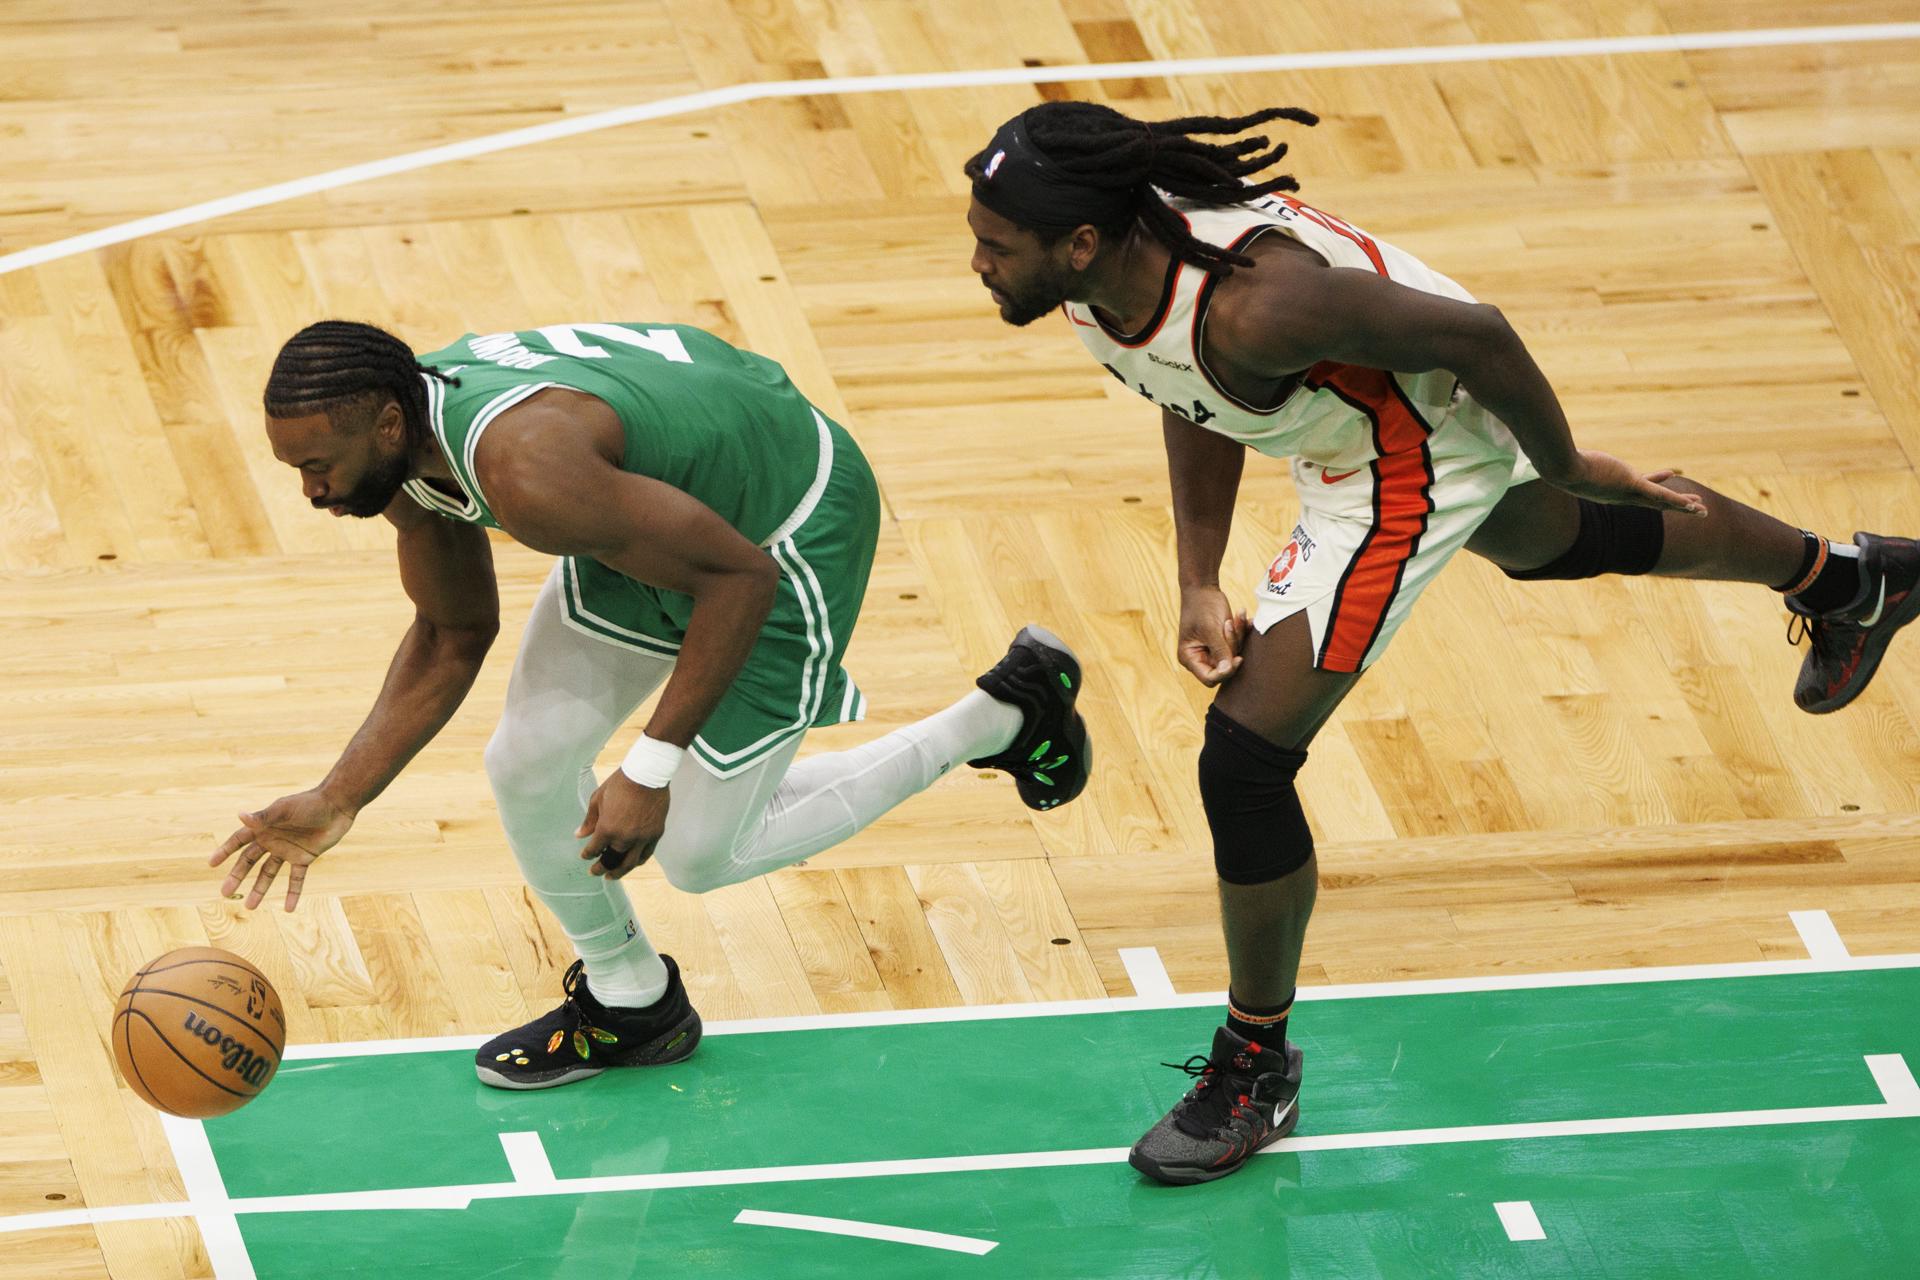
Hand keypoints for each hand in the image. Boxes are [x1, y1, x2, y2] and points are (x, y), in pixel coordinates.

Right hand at [210, 789, 354, 911]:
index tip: (211, 863)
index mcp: (263, 827)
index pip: (238, 840)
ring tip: (249, 907)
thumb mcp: (284, 810)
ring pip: (268, 873)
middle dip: (237, 876)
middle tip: (225, 894)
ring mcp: (287, 851)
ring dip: (259, 889)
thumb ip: (264, 817)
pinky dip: (293, 893)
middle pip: (249, 861)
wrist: (337, 806)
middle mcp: (272, 840)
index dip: (225, 851)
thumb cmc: (308, 803)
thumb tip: (240, 815)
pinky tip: (289, 909)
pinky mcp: (304, 858)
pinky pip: (297, 879)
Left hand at [578, 772, 669, 879]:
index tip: (585, 856)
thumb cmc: (620, 784)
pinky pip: (646, 854)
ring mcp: (642, 838)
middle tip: (595, 872)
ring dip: (619, 871)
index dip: (588, 855)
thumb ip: (589, 820)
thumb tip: (579, 835)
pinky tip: (632, 863)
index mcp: (607, 828)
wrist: (648, 775)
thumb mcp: (598, 799)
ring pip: (630, 863)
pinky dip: (637, 861)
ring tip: (612, 876)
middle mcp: (625, 838)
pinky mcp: (655, 834)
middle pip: (611, 861)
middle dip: (601, 868)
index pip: (594, 849)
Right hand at [1176, 585, 1248, 685]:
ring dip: (1237, 635)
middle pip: (1224, 666)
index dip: (1225, 672)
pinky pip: (1237, 644)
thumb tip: (1227, 671)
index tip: (1238, 659)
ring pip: (1233, 655)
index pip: (1209, 678)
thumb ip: (1220, 651)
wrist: (1203, 586)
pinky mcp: (1222, 642)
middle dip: (1232, 645)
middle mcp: (1199, 657)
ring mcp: (1211, 650)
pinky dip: (1241, 632)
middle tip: (1230, 624)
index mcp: (1189, 657)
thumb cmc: (1202, 606)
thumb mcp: (1211, 629)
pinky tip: (1244, 618)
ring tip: (1237, 615)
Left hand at [1550, 450, 1706, 516]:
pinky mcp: (1632, 484)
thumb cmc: (1560, 462)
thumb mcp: (1570, 458)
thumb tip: (1558, 442)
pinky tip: (1694, 506)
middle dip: (1674, 504)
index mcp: (1609, 491)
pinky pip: (1661, 495)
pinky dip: (1678, 501)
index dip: (1654, 490)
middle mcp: (1620, 496)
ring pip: (1662, 501)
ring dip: (1683, 506)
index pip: (1636, 493)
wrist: (1561, 468)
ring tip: (1702, 510)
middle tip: (1693, 507)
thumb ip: (1571, 452)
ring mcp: (1627, 492)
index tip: (1667, 479)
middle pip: (1654, 502)